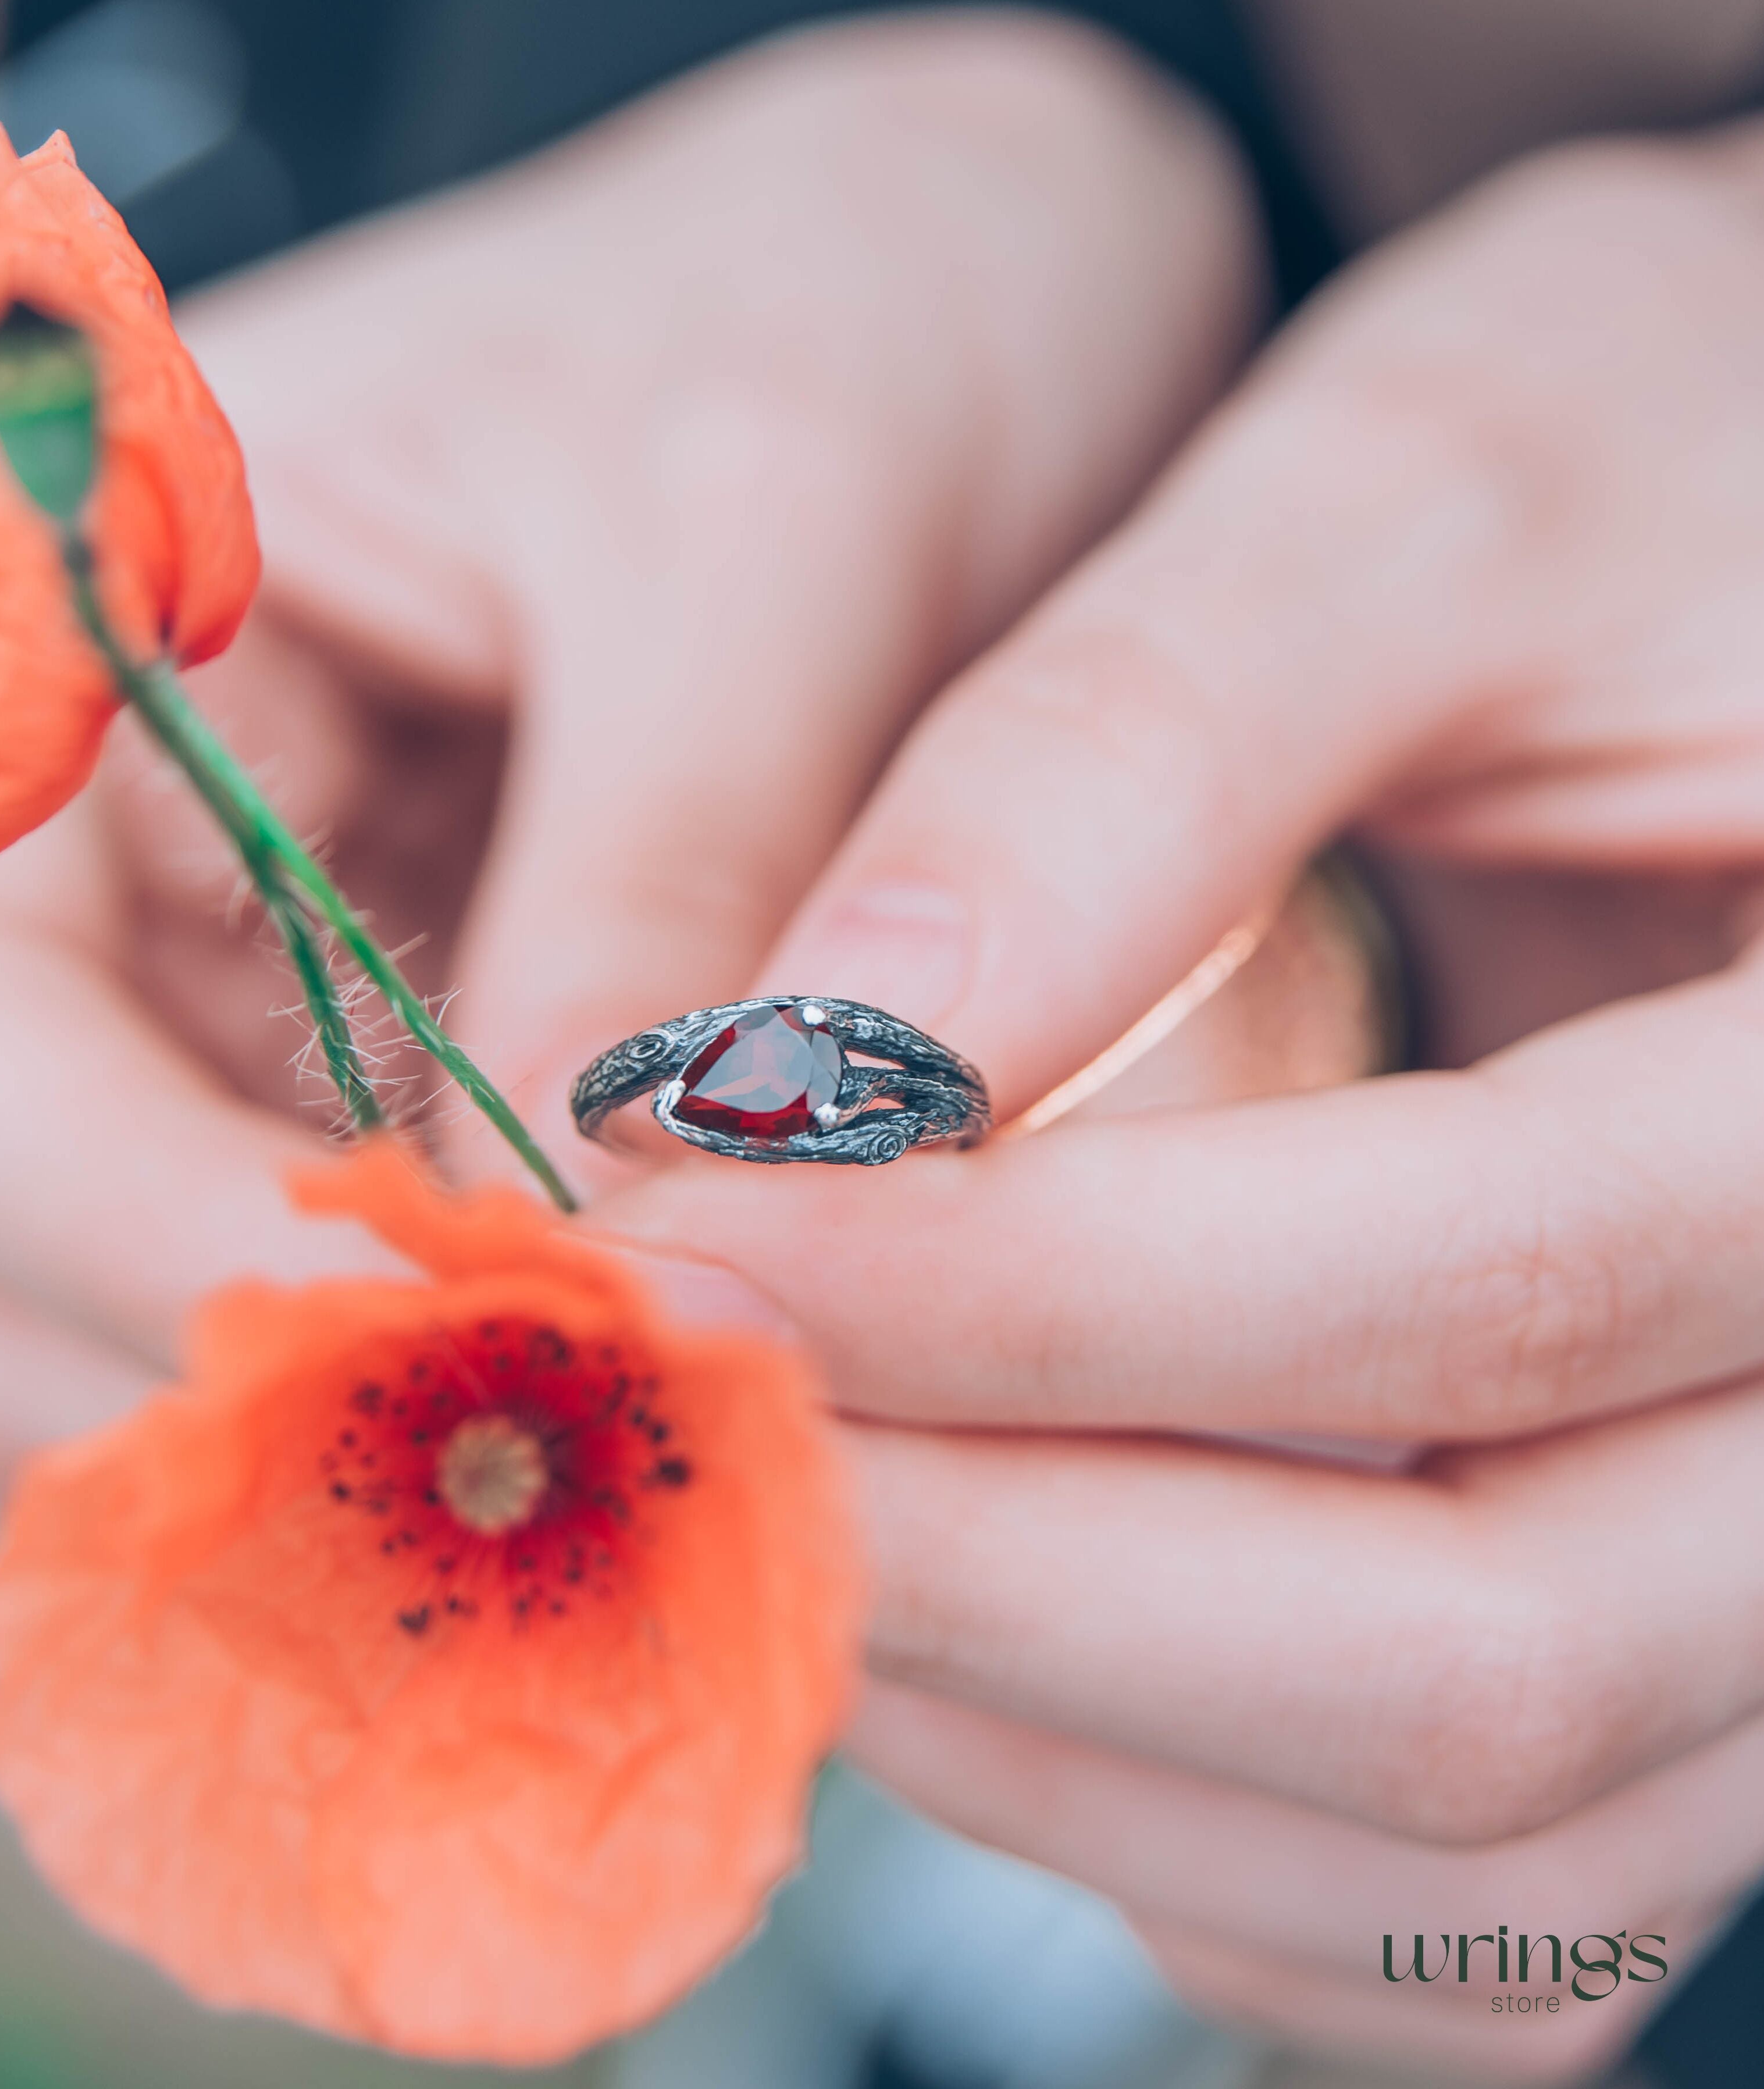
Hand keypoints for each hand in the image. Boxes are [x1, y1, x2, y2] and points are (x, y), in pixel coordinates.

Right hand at [0, 15, 1253, 1449]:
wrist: (963, 269)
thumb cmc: (836, 300)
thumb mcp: (759, 538)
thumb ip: (660, 883)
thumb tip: (602, 1250)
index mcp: (65, 608)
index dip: (116, 1224)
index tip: (412, 1348)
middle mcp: (117, 831)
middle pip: (13, 1217)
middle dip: (262, 1381)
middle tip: (574, 1475)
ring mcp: (250, 964)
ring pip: (182, 1297)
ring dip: (385, 1429)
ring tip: (651, 1481)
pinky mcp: (409, 1056)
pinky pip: (379, 1270)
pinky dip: (499, 1381)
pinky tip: (676, 1414)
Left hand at [599, 124, 1763, 2078]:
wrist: (1741, 550)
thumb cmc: (1640, 450)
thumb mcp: (1421, 491)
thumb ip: (1132, 752)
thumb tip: (798, 1064)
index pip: (1481, 1283)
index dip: (1035, 1291)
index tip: (690, 1224)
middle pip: (1481, 1649)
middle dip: (1012, 1557)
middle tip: (687, 1408)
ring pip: (1463, 1834)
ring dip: (1061, 1715)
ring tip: (773, 1504)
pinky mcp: (1689, 1653)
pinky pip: (1446, 1894)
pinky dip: (1164, 1805)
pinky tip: (951, 1618)